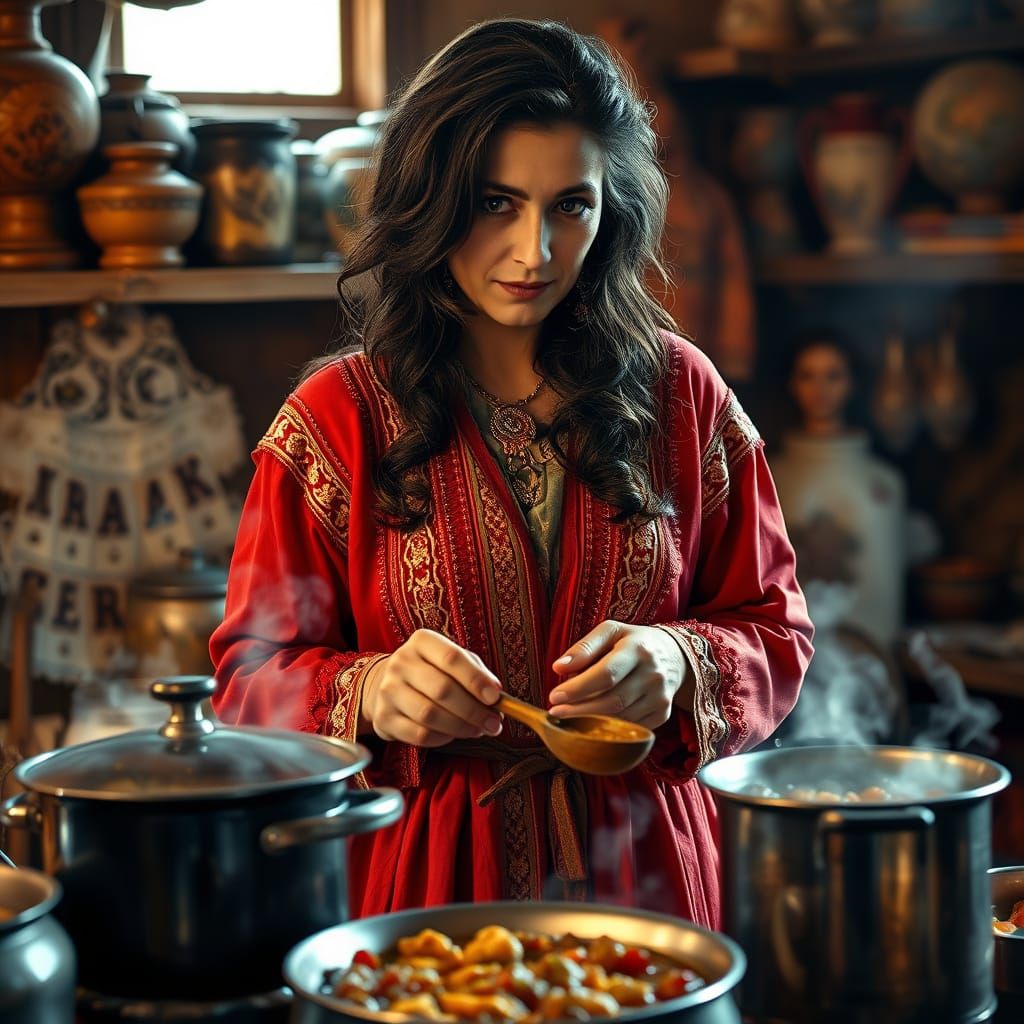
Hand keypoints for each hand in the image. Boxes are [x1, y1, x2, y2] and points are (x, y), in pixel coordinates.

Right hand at [359, 629, 503, 745]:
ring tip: (478, 730)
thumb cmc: (431, 671)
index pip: (451, 658)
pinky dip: (442, 738)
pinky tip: (453, 734)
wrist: (387, 684)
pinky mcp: (383, 718)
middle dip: (473, 710)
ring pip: (430, 715)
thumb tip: (496, 696)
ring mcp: (388, 691)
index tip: (495, 698)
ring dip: (461, 727)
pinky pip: (419, 735)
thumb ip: (475, 673)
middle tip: (493, 723)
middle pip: (442, 689)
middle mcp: (400, 663)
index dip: (476, 680)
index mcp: (421, 642)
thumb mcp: (451, 661)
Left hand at [548, 621, 691, 728]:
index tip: (554, 696)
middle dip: (579, 710)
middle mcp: (653, 674)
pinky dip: (607, 727)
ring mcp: (660, 697)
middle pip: (612, 701)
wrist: (673, 655)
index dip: (578, 688)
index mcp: (638, 649)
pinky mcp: (662, 714)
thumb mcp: (610, 632)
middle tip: (555, 712)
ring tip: (567, 717)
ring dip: (590, 721)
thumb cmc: (632, 642)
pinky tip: (590, 723)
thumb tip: (558, 667)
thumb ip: (584, 647)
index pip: (606, 674)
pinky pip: (630, 727)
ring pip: (620, 718)